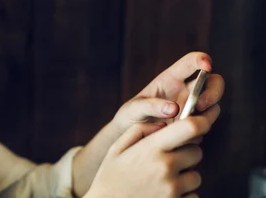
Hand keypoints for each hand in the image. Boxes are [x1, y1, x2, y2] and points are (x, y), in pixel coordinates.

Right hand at [85, 104, 220, 197]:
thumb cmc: (110, 178)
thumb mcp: (116, 149)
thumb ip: (139, 130)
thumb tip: (163, 123)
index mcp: (152, 148)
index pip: (190, 128)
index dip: (201, 122)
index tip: (201, 122)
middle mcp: (166, 167)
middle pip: (197, 152)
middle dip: (186, 153)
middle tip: (167, 160)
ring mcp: (173, 189)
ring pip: (196, 176)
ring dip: (185, 176)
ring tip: (161, 180)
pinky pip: (193, 196)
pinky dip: (183, 195)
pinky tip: (163, 194)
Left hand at [112, 52, 224, 133]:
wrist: (131, 138)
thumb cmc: (130, 117)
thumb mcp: (133, 110)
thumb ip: (150, 106)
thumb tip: (173, 108)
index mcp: (170, 79)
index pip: (191, 62)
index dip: (202, 59)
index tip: (207, 66)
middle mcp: (185, 92)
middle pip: (214, 82)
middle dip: (213, 91)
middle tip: (199, 105)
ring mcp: (192, 109)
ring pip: (214, 105)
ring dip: (208, 113)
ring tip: (187, 124)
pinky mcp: (194, 126)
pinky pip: (205, 126)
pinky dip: (199, 130)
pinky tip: (182, 137)